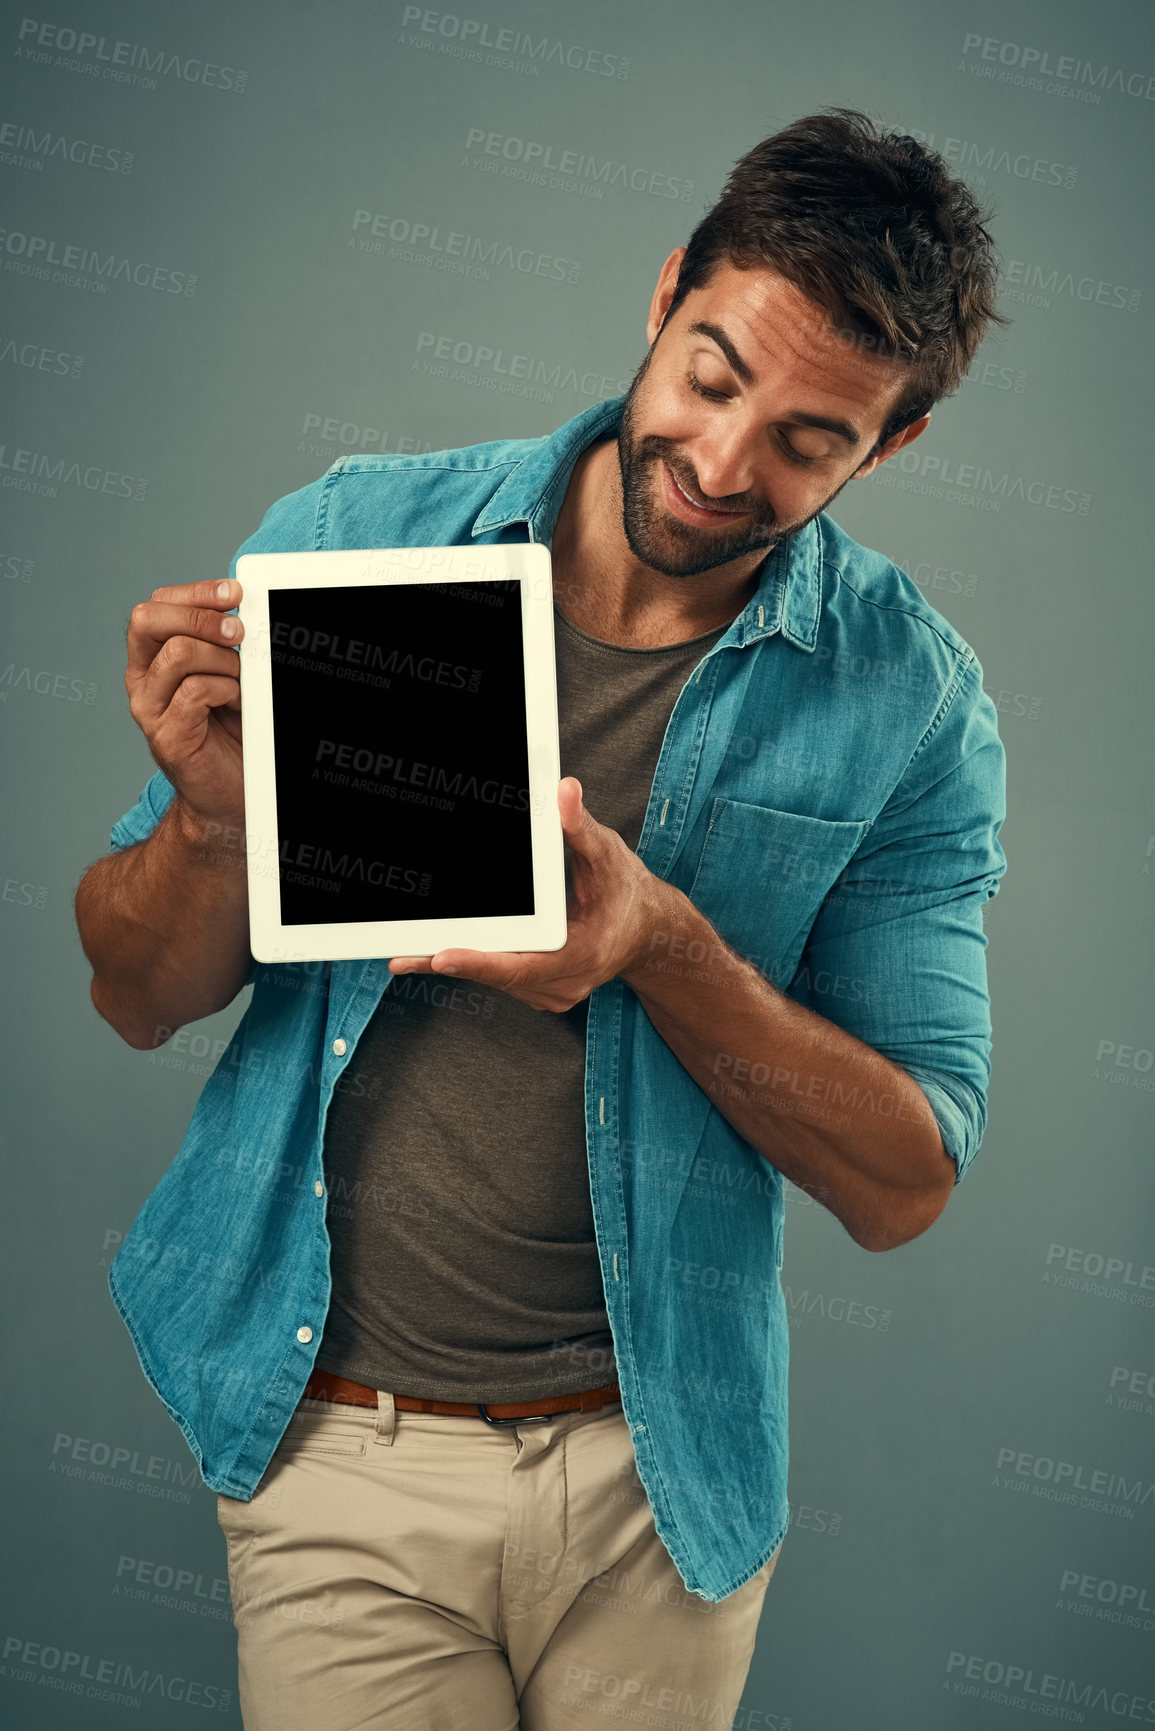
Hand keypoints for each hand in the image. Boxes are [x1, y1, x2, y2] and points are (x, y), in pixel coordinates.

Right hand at [125, 577, 246, 829]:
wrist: (230, 794)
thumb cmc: (233, 732)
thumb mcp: (229, 674)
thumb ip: (223, 642)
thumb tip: (243, 608)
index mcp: (152, 658)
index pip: (157, 605)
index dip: (196, 593)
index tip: (235, 594)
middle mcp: (143, 680)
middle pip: (148, 618)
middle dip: (200, 617)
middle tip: (238, 633)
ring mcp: (149, 708)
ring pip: (178, 653)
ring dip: (224, 661)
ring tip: (242, 683)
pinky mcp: (167, 735)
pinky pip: (197, 690)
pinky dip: (228, 690)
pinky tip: (238, 705)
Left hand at [387, 777, 667, 1010]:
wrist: (646, 928)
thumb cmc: (624, 890)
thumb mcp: (606, 855)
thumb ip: (580, 827)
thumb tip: (563, 793)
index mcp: (583, 955)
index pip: (525, 964)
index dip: (482, 962)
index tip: (443, 956)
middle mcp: (565, 984)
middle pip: (499, 974)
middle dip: (449, 960)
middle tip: (401, 954)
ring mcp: (551, 992)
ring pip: (494, 978)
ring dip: (454, 962)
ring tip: (406, 952)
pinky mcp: (539, 989)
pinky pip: (499, 978)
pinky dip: (472, 961)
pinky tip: (434, 952)